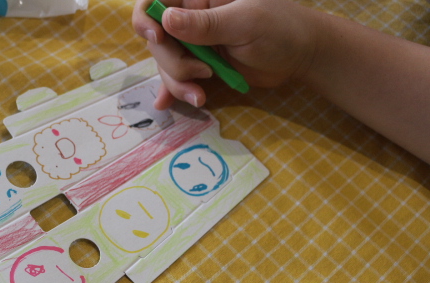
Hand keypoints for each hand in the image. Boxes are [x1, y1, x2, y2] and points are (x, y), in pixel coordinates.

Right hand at [132, 0, 321, 107]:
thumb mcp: (244, 23)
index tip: (156, 38)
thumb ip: (205, 24)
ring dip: (178, 81)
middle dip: (172, 62)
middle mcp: (192, 14)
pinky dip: (172, 89)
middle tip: (202, 73)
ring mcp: (194, 40)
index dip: (146, 16)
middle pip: (157, 37)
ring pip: (165, 61)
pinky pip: (176, 75)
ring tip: (201, 95)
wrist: (301, 56)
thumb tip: (165, 20)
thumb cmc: (280, 28)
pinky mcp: (200, 62)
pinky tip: (165, 103)